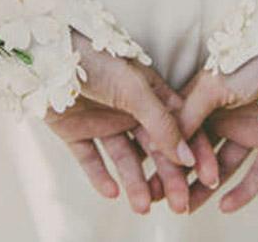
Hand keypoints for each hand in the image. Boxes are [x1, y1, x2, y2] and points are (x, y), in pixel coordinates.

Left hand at [45, 30, 217, 213]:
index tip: (210, 177)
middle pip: (155, 149)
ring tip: (143, 207)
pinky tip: (112, 192)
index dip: (195, 151)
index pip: (179, 127)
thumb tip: (188, 156)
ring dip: (135, 182)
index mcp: (150, 94)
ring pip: (124, 158)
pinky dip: (100, 176)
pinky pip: (91, 159)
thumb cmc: (97, 60)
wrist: (48, 51)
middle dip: (169, 177)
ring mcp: (102, 121)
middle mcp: (129, 110)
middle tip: (180, 205)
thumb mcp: (135, 89)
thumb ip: (161, 122)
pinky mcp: (75, 132)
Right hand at [175, 45, 257, 212]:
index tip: (149, 174)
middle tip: (163, 199)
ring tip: (188, 208)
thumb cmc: (254, 60)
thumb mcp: (213, 84)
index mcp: (207, 101)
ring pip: (224, 167)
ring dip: (206, 188)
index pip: (182, 134)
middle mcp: (226, 118)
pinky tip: (226, 205)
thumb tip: (164, 139)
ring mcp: (251, 131)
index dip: (166, 153)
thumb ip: (189, 112)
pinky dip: (245, 191)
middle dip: (181, 176)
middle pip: (200, 154)